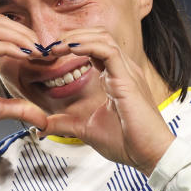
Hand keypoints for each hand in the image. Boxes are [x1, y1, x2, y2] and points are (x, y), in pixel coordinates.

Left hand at [40, 29, 174, 175]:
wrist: (150, 155)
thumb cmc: (127, 143)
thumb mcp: (85, 130)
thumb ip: (64, 124)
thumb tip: (40, 126)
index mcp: (116, 78)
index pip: (94, 48)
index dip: (71, 46)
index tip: (49, 55)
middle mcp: (123, 70)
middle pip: (98, 35)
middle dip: (71, 36)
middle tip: (48, 48)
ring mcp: (127, 72)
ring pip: (103, 37)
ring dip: (76, 38)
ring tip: (56, 47)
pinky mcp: (128, 79)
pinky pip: (108, 50)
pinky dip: (87, 46)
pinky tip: (70, 50)